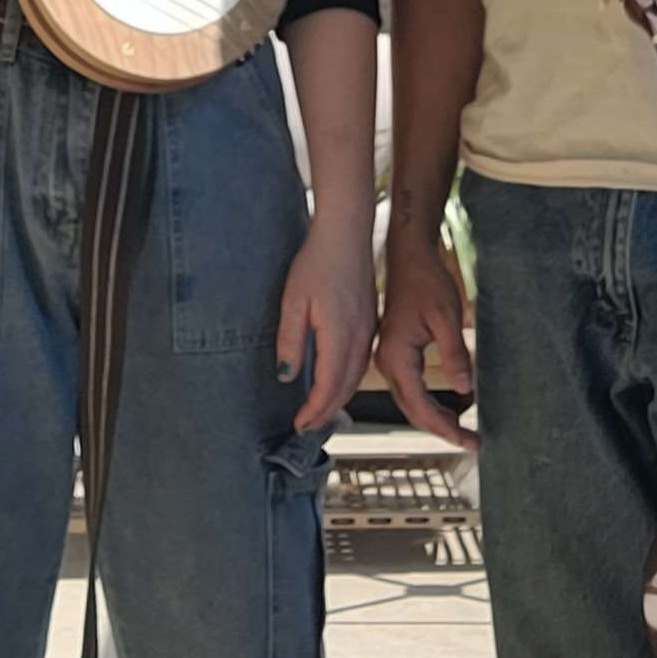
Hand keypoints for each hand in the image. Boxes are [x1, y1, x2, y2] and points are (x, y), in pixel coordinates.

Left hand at [277, 207, 378, 432]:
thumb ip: (290, 340)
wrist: (347, 232)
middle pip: (346, 387)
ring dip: (339, 397)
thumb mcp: (293, 301)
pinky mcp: (370, 320)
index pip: (328, 385)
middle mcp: (359, 336)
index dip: (314, 410)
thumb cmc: (317, 262)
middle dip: (326, 411)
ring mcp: (368, 328)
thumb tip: (286, 375)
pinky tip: (338, 380)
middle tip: (306, 425)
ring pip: (357, 376)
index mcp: (339, 334)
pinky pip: (362, 361)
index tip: (299, 424)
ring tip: (320, 409)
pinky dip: (350, 380)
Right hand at [373, 221, 475, 448]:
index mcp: (397, 357)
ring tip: (464, 430)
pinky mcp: (395, 353)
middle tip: (473, 442)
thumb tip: (464, 390)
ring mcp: (388, 358)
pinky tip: (451, 406)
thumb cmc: (427, 282)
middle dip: (442, 429)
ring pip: (411, 401)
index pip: (419, 407)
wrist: (409, 258)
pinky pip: (411, 388)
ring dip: (436, 418)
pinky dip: (430, 402)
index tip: (470, 442)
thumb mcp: (447, 317)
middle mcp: (387, 362)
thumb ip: (455, 355)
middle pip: (412, 410)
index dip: (445, 429)